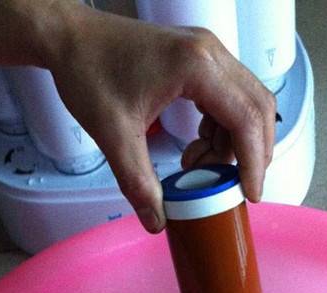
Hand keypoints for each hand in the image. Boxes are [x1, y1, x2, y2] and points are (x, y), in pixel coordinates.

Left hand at [45, 3, 275, 232]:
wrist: (68, 38)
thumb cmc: (87, 69)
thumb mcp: (113, 134)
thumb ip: (138, 182)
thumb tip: (157, 220)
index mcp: (196, 66)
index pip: (246, 119)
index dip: (253, 163)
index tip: (249, 194)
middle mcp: (210, 53)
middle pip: (258, 109)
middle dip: (251, 154)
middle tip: (232, 186)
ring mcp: (207, 52)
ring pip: (246, 104)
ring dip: (232, 144)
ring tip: (198, 167)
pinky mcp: (199, 59)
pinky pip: (229, 98)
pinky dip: (221, 129)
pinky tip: (195, 147)